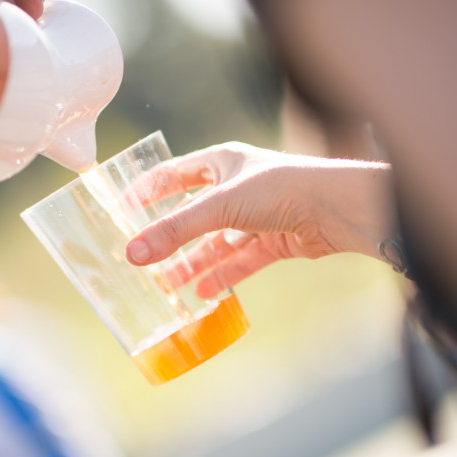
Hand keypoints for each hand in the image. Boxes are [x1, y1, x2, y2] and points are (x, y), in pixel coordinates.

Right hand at [124, 142, 393, 293]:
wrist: (336, 209)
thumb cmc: (278, 189)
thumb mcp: (218, 206)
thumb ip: (174, 230)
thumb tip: (132, 253)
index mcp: (221, 162)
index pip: (173, 174)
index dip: (146, 192)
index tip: (120, 212)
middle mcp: (237, 187)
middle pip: (193, 215)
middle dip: (169, 238)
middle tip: (142, 258)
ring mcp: (256, 215)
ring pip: (216, 242)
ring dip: (193, 262)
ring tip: (166, 285)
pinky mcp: (274, 240)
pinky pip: (240, 260)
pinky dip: (222, 276)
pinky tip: (201, 294)